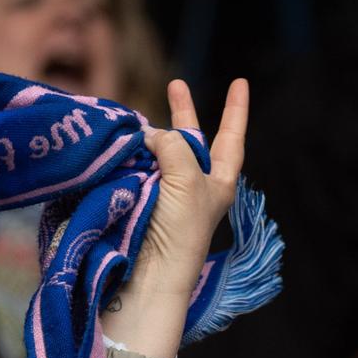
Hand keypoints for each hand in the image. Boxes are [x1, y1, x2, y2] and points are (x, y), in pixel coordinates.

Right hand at [101, 77, 248, 357]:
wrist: (148, 274)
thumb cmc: (180, 229)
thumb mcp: (188, 178)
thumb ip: (173, 145)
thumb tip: (148, 135)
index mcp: (219, 182)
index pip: (232, 138)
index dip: (235, 110)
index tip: (239, 82)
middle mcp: (194, 186)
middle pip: (191, 139)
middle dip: (183, 112)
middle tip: (175, 84)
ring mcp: (165, 193)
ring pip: (157, 150)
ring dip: (147, 135)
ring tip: (132, 124)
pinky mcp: (137, 199)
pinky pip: (134, 165)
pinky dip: (129, 152)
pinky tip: (118, 142)